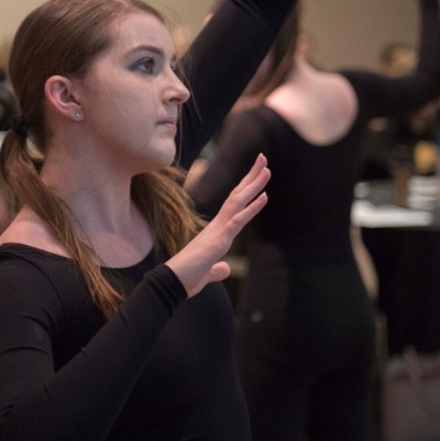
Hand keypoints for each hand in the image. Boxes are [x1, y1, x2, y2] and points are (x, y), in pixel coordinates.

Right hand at [167, 154, 269, 297]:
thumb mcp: (208, 273)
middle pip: (237, 196)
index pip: (234, 206)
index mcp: (217, 232)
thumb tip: (224, 268)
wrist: (172, 282)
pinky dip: (252, 208)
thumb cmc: (187, 276)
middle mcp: (218, 226)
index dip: (245, 189)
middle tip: (263, 159)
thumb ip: (217, 269)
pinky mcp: (219, 240)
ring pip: (238, 202)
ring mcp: (219, 230)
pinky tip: (264, 196)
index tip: (256, 174)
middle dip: (251, 177)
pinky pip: (238, 220)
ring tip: (267, 170)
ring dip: (254, 185)